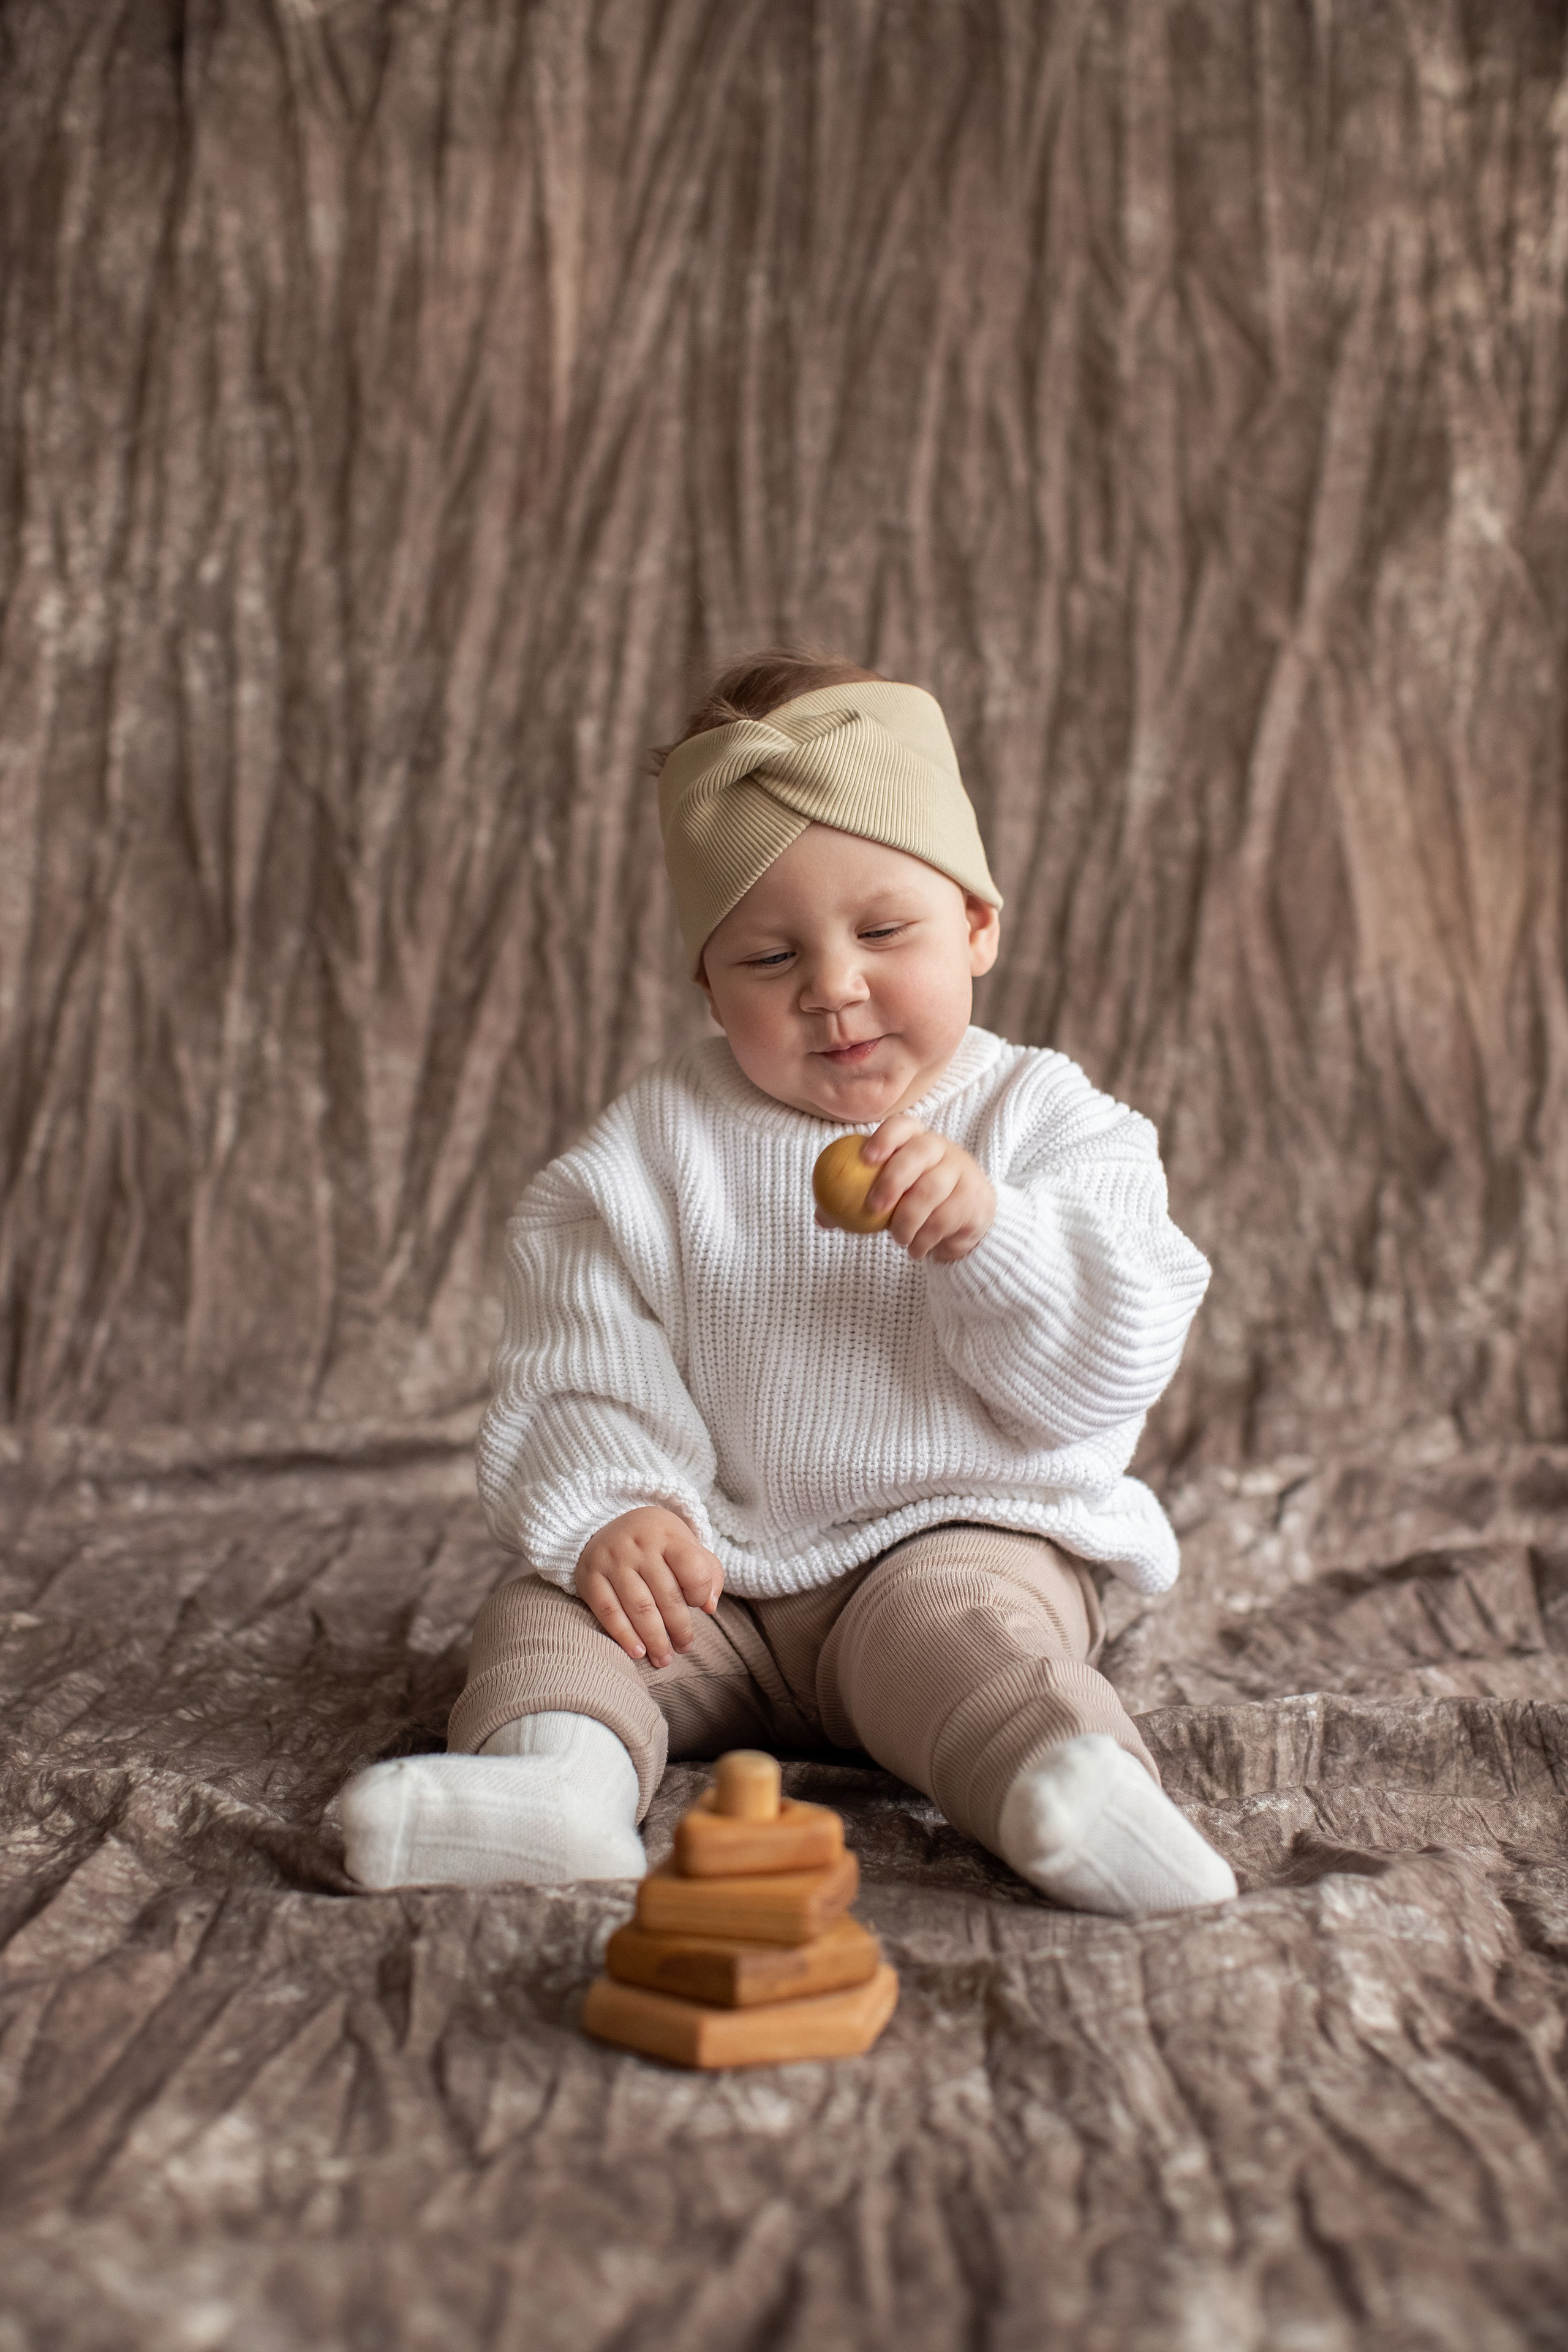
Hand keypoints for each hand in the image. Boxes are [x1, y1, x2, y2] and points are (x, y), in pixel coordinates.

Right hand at [575, 1506, 724, 1666]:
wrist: (604, 1523)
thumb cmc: (656, 1543)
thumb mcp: (685, 1544)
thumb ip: (707, 1572)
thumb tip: (710, 1606)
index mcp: (668, 1536)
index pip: (694, 1570)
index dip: (700, 1594)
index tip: (698, 1605)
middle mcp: (639, 1546)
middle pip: (667, 1596)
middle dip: (679, 1629)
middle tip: (685, 1648)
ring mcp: (612, 1561)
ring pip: (639, 1608)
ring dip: (655, 1639)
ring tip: (664, 1658)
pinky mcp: (590, 1577)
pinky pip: (608, 1612)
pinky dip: (624, 1635)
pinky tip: (638, 1652)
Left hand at [814, 1113, 995, 1262]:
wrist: (963, 1226)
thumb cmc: (914, 1204)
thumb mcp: (886, 1201)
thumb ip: (854, 1204)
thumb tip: (822, 1216)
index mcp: (915, 1140)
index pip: (903, 1126)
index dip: (885, 1137)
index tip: (866, 1158)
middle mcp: (942, 1149)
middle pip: (919, 1153)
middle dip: (893, 1179)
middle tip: (874, 1208)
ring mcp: (962, 1172)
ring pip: (931, 1190)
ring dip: (908, 1220)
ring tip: (899, 1239)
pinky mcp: (975, 1199)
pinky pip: (945, 1219)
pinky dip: (925, 1239)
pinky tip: (917, 1249)